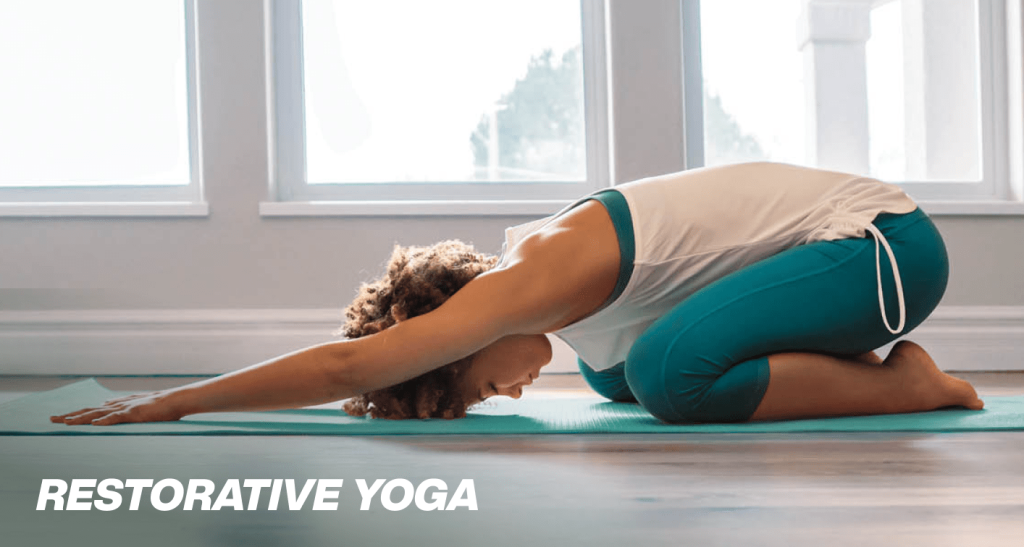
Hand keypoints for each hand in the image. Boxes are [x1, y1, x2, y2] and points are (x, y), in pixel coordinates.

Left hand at [49, 389, 184, 425]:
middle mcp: (118, 404)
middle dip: (70, 415)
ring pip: (98, 413)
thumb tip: (105, 402)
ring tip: (66, 422)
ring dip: (81, 418)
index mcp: (118, 404)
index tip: (62, 417)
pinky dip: (105, 420)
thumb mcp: (137, 405)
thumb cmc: (160, 406)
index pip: (92, 409)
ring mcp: (126, 408)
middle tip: (52, 419)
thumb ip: (120, 404)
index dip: (76, 413)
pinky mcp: (135, 413)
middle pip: (89, 410)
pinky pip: (117, 417)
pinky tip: (94, 424)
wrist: (176, 399)